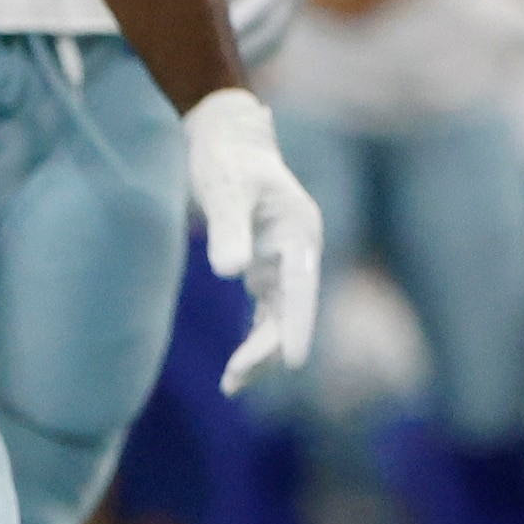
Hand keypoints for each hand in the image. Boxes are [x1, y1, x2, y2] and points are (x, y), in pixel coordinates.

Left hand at [184, 86, 325, 386]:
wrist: (222, 138)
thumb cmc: (224, 159)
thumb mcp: (224, 188)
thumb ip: (227, 229)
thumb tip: (231, 272)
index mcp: (299, 231)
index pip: (301, 288)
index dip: (299, 326)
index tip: (295, 362)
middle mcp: (297, 251)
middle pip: (290, 310)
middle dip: (268, 348)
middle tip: (234, 379)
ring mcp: (282, 261)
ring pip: (279, 317)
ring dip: (261, 351)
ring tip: (232, 385)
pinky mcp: (264, 268)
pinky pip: (266, 313)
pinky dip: (256, 338)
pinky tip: (239, 367)